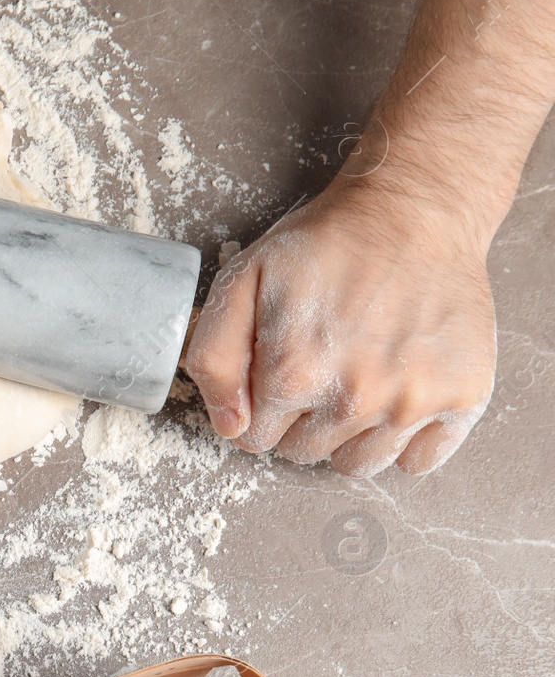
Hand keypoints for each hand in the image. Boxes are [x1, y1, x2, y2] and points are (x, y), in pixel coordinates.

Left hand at [185, 171, 496, 476]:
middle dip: (298, 420)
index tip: (275, 373)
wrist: (412, 212)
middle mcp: (355, 396)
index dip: (257, 407)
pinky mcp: (461, 398)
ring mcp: (412, 402)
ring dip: (346, 434)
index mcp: (294, 373)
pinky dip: (403, 440)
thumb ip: (214, 358)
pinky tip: (394, 393)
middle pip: (302, 453)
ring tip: (354, 377)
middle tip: (317, 365)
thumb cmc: (325, 245)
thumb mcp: (240, 282)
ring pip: (356, 464)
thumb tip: (229, 426)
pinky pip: (418, 461)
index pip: (253, 437)